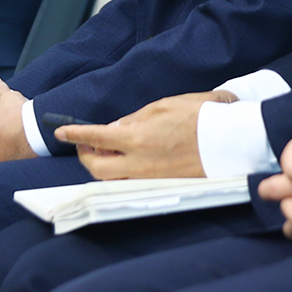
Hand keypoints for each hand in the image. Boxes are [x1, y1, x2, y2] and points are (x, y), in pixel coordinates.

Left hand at [60, 90, 234, 179]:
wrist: (230, 139)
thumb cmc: (200, 116)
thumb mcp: (163, 106)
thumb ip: (135, 119)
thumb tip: (116, 129)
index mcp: (136, 138)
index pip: (94, 138)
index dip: (74, 135)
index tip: (61, 131)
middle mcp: (139, 163)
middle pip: (96, 168)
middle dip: (84, 156)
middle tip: (84, 144)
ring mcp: (150, 178)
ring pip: (113, 180)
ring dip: (103, 167)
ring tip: (105, 153)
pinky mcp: (162, 185)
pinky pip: (133, 183)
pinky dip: (123, 174)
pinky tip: (127, 163)